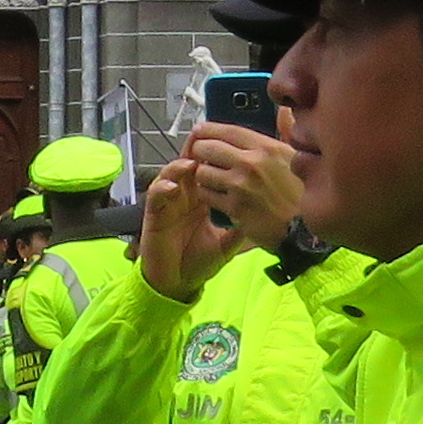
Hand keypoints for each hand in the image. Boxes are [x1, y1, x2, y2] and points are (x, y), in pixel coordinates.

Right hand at [142, 123, 302, 298]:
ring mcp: (169, 203)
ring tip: (191, 162)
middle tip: (207, 139)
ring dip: (180, 164)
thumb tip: (268, 214)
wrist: (178, 284)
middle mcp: (184, 195)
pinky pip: (156, 195)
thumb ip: (242, 226)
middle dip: (197, 150)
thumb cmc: (199, 262)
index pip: (209, 169)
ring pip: (171, 173)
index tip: (233, 145)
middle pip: (189, 163)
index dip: (218, 156)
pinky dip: (163, 187)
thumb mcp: (228, 244)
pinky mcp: (154, 215)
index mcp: (202, 198)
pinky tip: (173, 187)